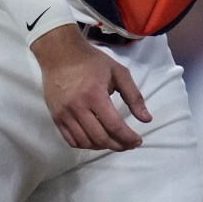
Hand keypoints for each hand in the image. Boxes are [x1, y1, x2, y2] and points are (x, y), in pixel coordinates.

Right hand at [33, 25, 150, 150]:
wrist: (59, 54)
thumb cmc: (91, 62)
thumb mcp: (118, 72)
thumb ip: (134, 96)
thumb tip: (146, 119)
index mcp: (95, 95)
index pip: (114, 126)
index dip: (128, 138)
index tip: (138, 141)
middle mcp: (78, 108)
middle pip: (100, 138)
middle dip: (118, 145)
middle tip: (128, 144)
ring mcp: (64, 114)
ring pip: (85, 142)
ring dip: (103, 147)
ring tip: (114, 142)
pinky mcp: (56, 118)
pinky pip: (71, 140)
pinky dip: (85, 145)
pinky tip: (96, 140)